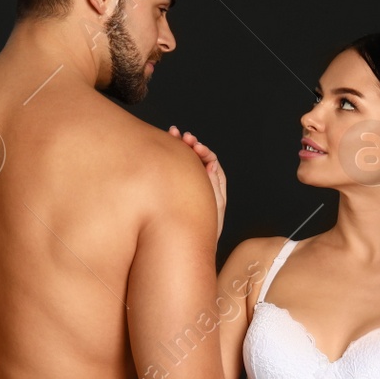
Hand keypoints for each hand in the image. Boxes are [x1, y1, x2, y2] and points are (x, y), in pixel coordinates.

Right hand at [169, 125, 225, 239]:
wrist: (191, 245)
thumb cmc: (206, 229)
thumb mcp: (214, 206)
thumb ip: (214, 185)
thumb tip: (211, 165)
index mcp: (215, 183)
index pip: (210, 161)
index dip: (203, 151)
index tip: (194, 146)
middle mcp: (202, 181)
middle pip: (198, 157)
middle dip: (190, 144)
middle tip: (182, 135)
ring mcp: (188, 183)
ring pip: (185, 160)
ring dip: (180, 146)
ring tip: (172, 133)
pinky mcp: (175, 188)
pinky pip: (174, 169)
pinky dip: (170, 157)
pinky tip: (164, 146)